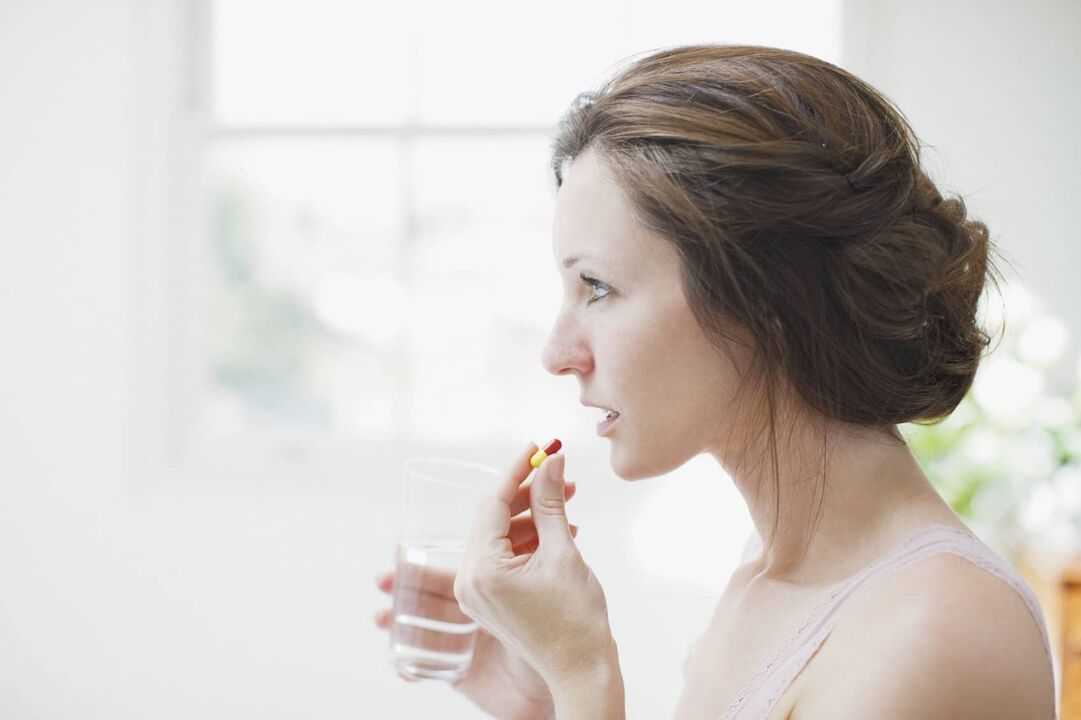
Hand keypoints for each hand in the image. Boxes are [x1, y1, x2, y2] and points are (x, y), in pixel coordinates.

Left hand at [374, 475, 579, 719]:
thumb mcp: (564, 553)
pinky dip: (526, 539)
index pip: (491, 503)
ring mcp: (475, 592)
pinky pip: (502, 555)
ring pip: (498, 534)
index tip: (537, 446)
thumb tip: (550, 462)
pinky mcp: (488, 599)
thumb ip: (551, 503)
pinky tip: (557, 527)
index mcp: (482, 570)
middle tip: (557, 470)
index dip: (516, 470)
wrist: (582, 671)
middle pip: (491, 517)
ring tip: (565, 498)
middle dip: (525, 492)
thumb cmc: (576, 620)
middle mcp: (468, 581)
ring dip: (529, 515)